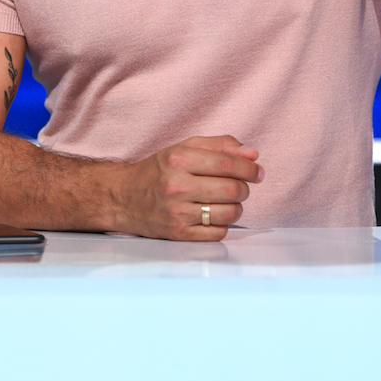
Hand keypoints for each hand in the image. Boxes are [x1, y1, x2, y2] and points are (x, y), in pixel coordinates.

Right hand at [111, 135, 263, 240]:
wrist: (122, 197)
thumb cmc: (157, 171)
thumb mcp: (184, 148)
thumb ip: (219, 146)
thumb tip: (252, 154)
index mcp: (179, 159)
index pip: (227, 164)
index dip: (249, 168)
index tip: (258, 171)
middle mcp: (177, 185)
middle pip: (232, 190)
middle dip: (244, 188)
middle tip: (240, 186)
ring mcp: (177, 212)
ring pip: (230, 213)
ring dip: (236, 207)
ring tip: (226, 201)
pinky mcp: (178, 234)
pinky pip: (218, 233)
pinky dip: (223, 224)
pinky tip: (213, 216)